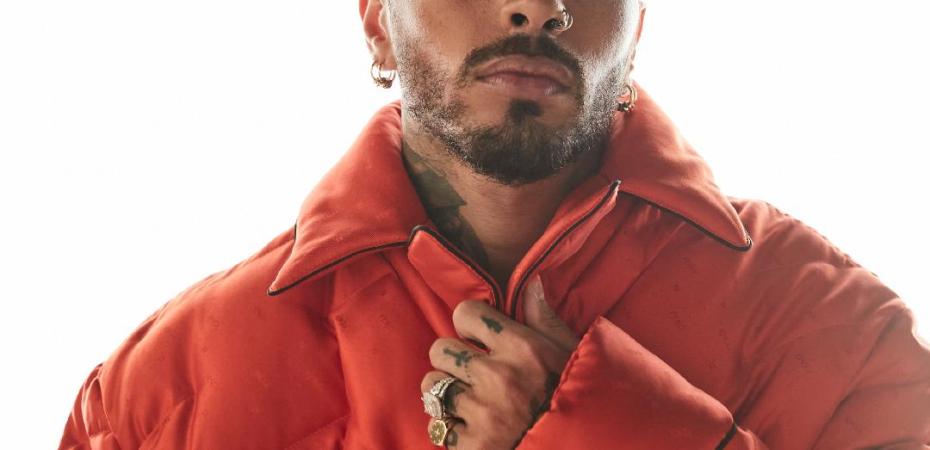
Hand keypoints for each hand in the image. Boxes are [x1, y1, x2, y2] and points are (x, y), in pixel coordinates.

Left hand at [421, 275, 579, 448]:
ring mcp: (482, 412)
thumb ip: (544, 319)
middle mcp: (498, 376)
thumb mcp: (570, 354)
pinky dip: (449, 427)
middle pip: (440, 348)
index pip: (465, 313)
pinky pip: (437, 425)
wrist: (582, 446)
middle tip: (469, 370)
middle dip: (452, 358)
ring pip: (431, 385)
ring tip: (466, 398)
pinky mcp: (472, 444)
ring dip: (445, 392)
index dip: (468, 324)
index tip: (476, 337)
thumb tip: (532, 282)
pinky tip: (470, 426)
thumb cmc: (576, 397)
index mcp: (522, 348)